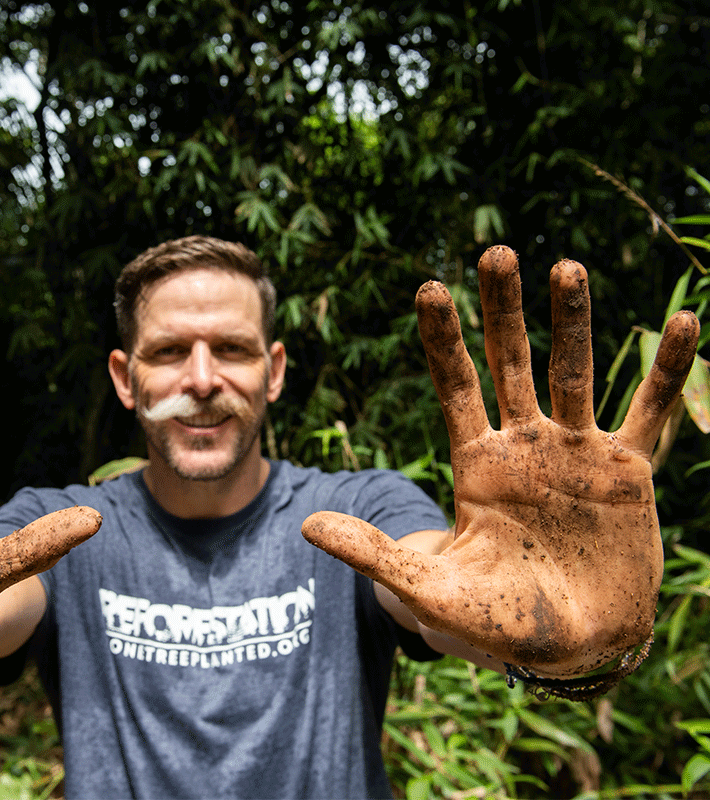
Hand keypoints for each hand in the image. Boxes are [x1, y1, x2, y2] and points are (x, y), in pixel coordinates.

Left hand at [303, 246, 698, 677]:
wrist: (572, 649)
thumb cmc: (497, 621)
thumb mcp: (431, 590)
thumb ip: (375, 553)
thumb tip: (308, 525)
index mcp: (478, 464)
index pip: (457, 387)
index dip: (444, 340)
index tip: (429, 289)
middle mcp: (525, 446)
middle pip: (510, 363)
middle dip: (503, 310)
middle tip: (494, 252)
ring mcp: (577, 454)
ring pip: (575, 373)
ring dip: (572, 322)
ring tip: (566, 267)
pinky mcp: (628, 473)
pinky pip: (651, 412)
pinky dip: (669, 370)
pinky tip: (685, 322)